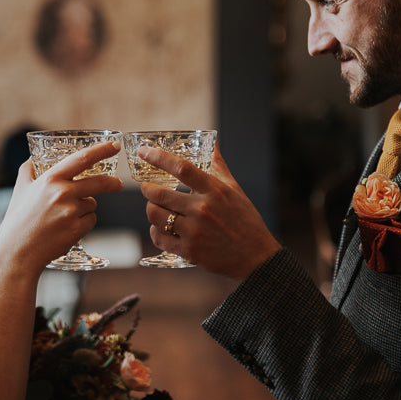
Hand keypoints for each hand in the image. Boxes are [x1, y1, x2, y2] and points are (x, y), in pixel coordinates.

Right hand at [0, 141, 122, 274]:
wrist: (17, 251)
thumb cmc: (17, 219)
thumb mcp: (21, 189)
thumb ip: (29, 169)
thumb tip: (35, 156)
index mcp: (50, 179)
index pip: (82, 159)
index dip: (102, 150)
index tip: (115, 145)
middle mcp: (62, 193)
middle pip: (99, 182)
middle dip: (113, 183)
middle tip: (118, 184)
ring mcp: (71, 212)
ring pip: (92, 203)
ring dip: (85, 207)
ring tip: (63, 218)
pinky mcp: (77, 229)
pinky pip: (90, 220)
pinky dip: (83, 222)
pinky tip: (66, 228)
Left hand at [138, 144, 280, 279]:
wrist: (256, 256)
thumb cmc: (245, 220)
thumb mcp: (234, 189)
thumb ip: (218, 166)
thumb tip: (211, 142)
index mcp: (215, 191)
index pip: (182, 168)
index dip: (159, 158)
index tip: (144, 151)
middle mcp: (203, 210)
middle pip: (160, 193)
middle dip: (147, 188)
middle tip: (147, 187)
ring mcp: (194, 231)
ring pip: (155, 215)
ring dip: (151, 208)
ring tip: (156, 207)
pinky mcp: (189, 251)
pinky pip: (159, 237)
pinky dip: (155, 231)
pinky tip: (161, 228)